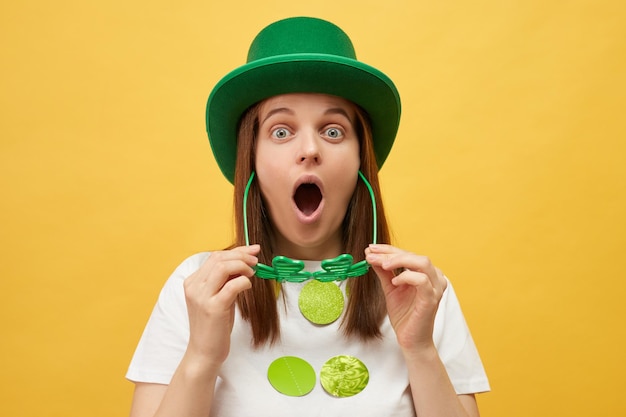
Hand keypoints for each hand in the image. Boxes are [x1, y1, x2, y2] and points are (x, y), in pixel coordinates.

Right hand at [182, 245, 259, 367]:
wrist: (204, 352)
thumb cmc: (214, 325)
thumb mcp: (217, 297)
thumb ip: (225, 281)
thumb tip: (244, 263)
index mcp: (192, 282)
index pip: (215, 256)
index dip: (236, 251)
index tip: (252, 250)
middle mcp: (194, 286)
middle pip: (219, 258)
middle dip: (241, 255)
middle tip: (256, 261)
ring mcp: (202, 297)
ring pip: (223, 267)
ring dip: (242, 266)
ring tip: (252, 273)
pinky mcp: (213, 308)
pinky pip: (232, 285)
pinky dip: (244, 282)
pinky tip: (248, 286)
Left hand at [365, 244, 446, 350]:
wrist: (411, 340)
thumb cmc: (405, 316)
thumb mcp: (390, 289)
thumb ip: (384, 272)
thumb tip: (372, 256)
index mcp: (426, 273)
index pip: (407, 254)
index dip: (388, 249)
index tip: (370, 248)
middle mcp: (434, 278)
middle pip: (414, 255)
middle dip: (390, 253)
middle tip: (371, 254)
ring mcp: (435, 288)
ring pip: (422, 262)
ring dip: (399, 260)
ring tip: (383, 264)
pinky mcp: (431, 299)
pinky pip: (422, 281)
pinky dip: (407, 277)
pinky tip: (394, 281)